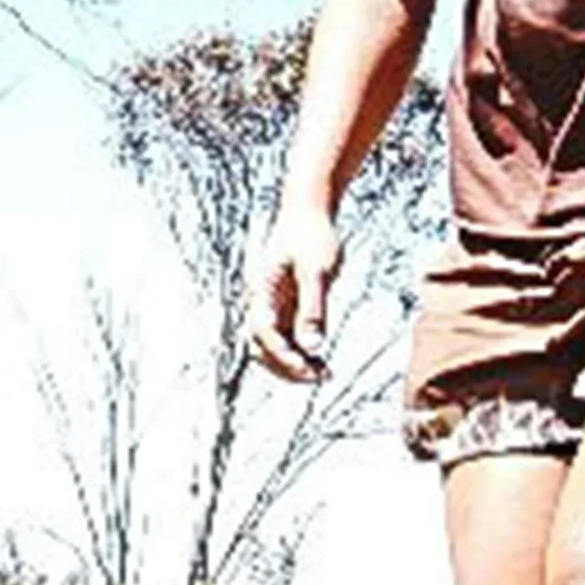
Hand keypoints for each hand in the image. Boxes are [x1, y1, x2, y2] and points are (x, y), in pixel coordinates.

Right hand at [249, 200, 341, 384]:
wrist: (309, 207)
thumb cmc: (312, 234)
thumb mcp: (317, 272)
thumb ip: (313, 310)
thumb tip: (312, 346)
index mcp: (262, 291)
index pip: (263, 334)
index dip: (283, 355)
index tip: (309, 368)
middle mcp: (261, 300)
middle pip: (261, 346)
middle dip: (286, 366)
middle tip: (318, 377)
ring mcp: (272, 303)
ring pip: (272, 345)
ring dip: (292, 362)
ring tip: (323, 373)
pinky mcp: (285, 303)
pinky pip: (286, 335)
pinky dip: (300, 350)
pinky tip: (321, 358)